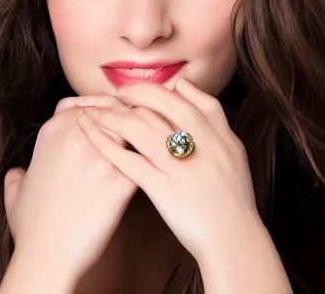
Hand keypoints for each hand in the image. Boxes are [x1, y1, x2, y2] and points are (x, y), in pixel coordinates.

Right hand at [3, 95, 138, 282]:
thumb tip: (19, 172)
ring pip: (136, 124)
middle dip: (131, 111)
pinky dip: (156, 153)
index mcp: (55, 130)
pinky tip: (160, 157)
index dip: (106, 105)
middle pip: (116, 108)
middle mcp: (79, 136)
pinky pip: (148, 154)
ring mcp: (103, 156)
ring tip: (152, 134)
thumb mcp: (17, 188)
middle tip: (141, 119)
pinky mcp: (124, 178)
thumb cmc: (33, 224)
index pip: (89, 102)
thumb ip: (21, 172)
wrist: (48, 255)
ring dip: (147, 127)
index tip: (116, 112)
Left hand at [76, 78, 261, 263]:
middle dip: (134, 93)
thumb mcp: (233, 149)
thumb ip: (214, 117)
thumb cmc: (233, 195)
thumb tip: (186, 88)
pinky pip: (130, 160)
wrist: (233, 237)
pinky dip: (107, 144)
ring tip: (93, 109)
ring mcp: (181, 164)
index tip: (141, 89)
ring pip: (141, 127)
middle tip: (116, 93)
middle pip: (162, 103)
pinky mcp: (163, 188)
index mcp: (217, 132)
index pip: (187, 96)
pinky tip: (91, 136)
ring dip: (112, 114)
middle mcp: (200, 142)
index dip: (159, 88)